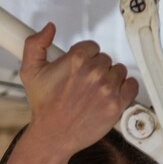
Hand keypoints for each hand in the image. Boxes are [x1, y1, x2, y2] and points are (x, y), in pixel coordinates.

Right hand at [19, 23, 139, 155]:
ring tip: (95, 92)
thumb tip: (49, 28)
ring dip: (110, 79)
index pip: (92, 47)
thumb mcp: (30, 72)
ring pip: (119, 71)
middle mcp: (94, 72)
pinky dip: (125, 89)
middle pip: (105, 59)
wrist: (53, 135)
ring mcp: (107, 88)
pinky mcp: (117, 104)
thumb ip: (35, 44)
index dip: (85, 58)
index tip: (79, 70)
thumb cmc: (43, 106)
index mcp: (76, 59)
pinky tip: (112, 95)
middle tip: (84, 84)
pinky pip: (132, 86)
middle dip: (96, 69)